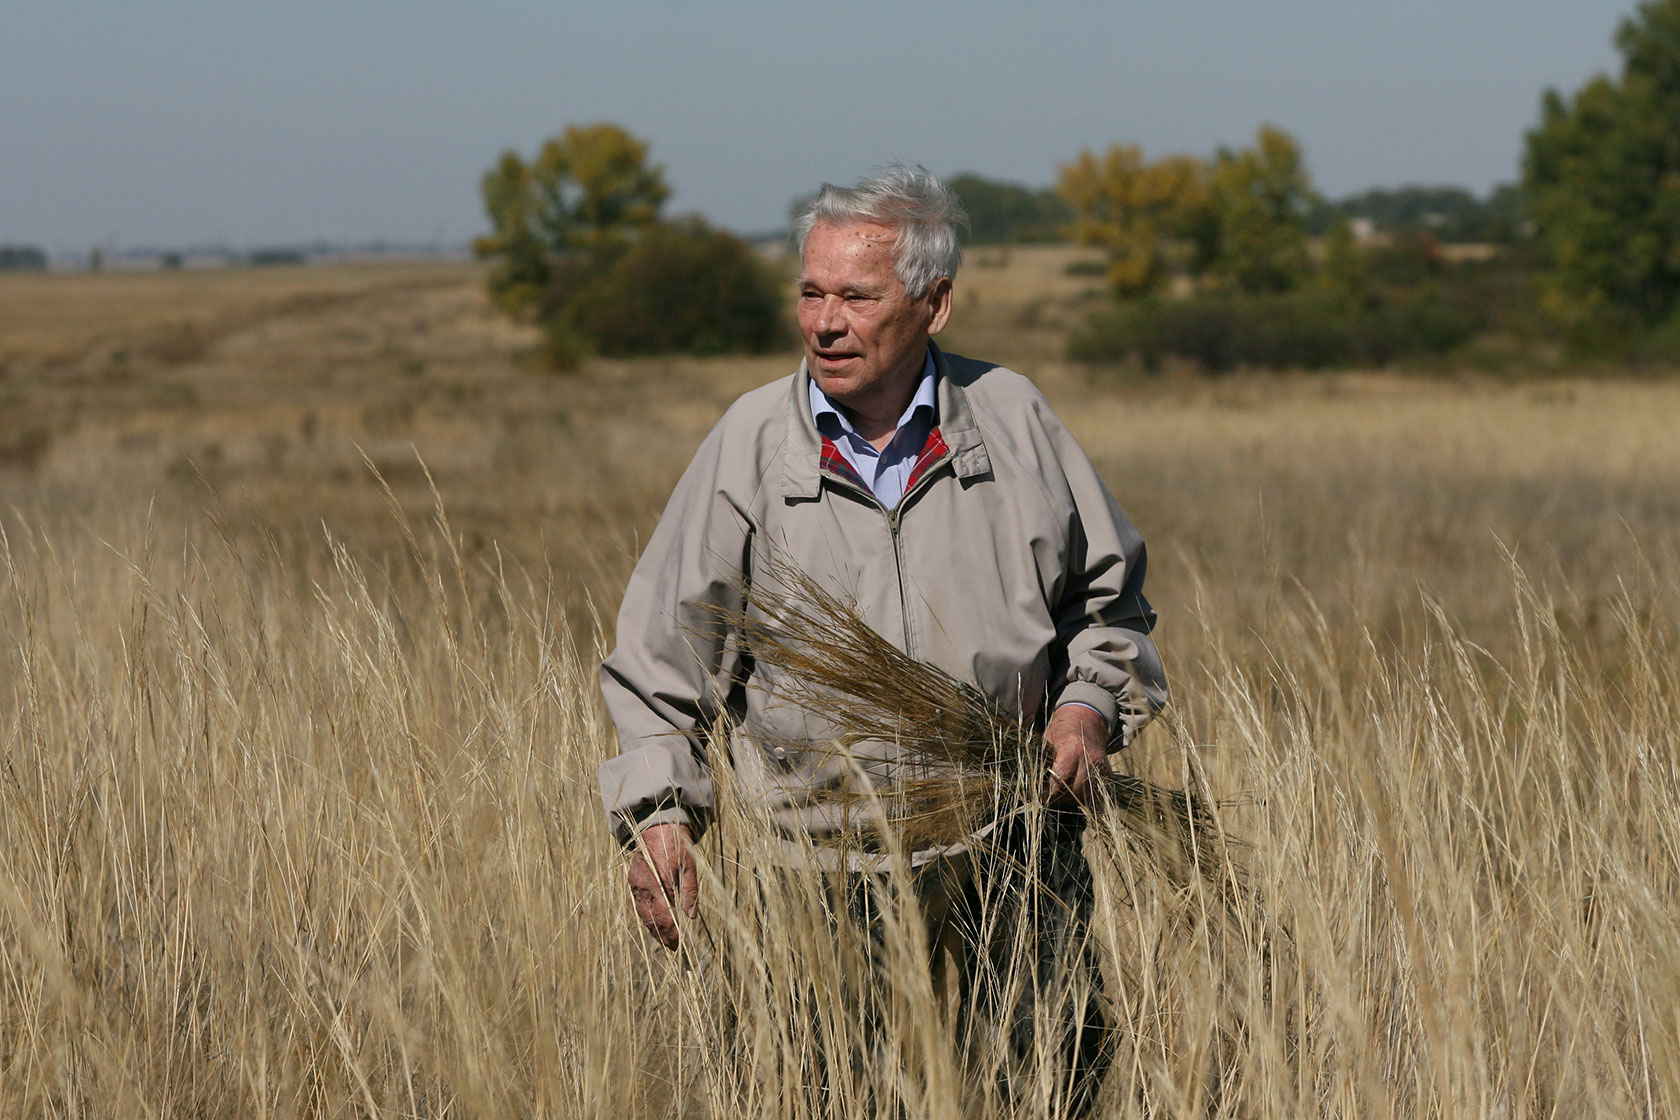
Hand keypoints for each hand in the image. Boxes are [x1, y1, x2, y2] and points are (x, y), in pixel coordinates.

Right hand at [627, 822, 696, 949]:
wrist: (656, 827)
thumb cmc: (677, 846)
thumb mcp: (690, 866)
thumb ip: (690, 891)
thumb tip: (691, 916)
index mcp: (658, 881)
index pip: (663, 914)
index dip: (670, 931)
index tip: (677, 944)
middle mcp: (643, 885)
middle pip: (650, 918)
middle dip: (661, 935)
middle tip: (673, 947)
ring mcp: (635, 884)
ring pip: (642, 913)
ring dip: (653, 928)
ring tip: (665, 940)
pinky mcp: (633, 882)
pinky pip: (639, 905)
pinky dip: (647, 917)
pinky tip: (655, 924)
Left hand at [1044, 704, 1111, 806]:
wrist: (1086, 720)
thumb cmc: (1061, 732)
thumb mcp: (1048, 742)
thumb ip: (1043, 763)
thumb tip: (1035, 787)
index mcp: (1072, 748)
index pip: (1059, 779)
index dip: (1049, 791)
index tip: (1041, 796)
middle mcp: (1089, 758)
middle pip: (1074, 790)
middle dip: (1060, 798)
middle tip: (1051, 797)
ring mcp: (1100, 766)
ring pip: (1086, 796)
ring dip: (1073, 799)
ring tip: (1062, 794)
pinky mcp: (1108, 773)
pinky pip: (1096, 793)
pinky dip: (1084, 795)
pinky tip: (1075, 789)